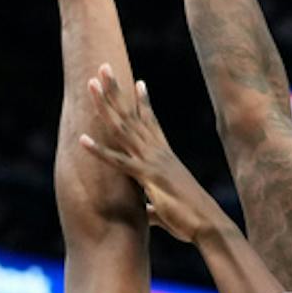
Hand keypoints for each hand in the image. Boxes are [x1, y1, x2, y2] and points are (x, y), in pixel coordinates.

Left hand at [77, 65, 228, 243]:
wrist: (208, 224)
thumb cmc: (191, 218)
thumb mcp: (167, 209)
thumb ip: (153, 207)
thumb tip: (148, 214)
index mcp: (164, 155)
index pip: (152, 122)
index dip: (144, 102)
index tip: (138, 82)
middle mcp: (158, 152)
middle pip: (132, 115)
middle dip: (116, 91)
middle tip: (104, 68)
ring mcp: (152, 161)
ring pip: (123, 128)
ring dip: (105, 105)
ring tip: (92, 84)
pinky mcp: (147, 177)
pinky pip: (118, 162)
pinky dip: (99, 151)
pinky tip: (82, 139)